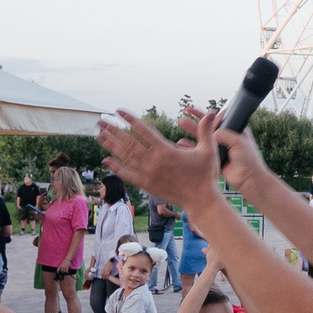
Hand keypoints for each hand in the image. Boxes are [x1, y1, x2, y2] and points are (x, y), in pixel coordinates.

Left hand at [96, 109, 220, 213]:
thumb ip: (206, 130)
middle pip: (128, 142)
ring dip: (111, 145)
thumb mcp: (208, 150)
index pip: (143, 130)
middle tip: (101, 120)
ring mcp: (148, 174)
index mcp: (166, 150)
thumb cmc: (205, 175)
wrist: (200, 200)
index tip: (119, 111)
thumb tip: (213, 112)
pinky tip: (106, 160)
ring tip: (99, 135)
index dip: (130, 120)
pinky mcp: (146, 185)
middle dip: (113, 130)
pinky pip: (127, 174)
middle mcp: (153, 161)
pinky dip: (116, 167)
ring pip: (125, 157)